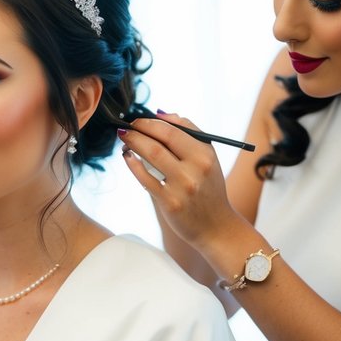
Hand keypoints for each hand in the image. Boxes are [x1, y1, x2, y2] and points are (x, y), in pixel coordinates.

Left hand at [119, 112, 240, 250]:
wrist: (215, 227)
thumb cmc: (208, 189)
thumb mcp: (208, 158)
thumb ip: (189, 133)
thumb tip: (160, 114)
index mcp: (206, 154)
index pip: (174, 129)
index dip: (151, 122)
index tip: (138, 120)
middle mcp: (196, 168)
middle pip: (160, 139)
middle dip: (138, 130)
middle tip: (125, 128)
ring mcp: (183, 186)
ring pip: (151, 155)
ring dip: (133, 144)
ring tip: (124, 140)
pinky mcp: (170, 202)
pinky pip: (145, 178)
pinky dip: (133, 164)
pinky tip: (128, 157)